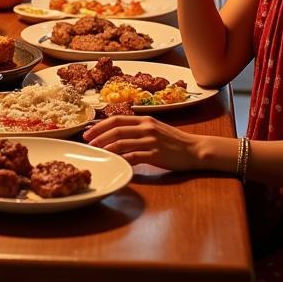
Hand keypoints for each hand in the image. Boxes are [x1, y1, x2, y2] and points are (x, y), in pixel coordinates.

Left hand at [83, 114, 203, 169]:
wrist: (195, 150)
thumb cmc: (175, 141)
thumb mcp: (156, 128)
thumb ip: (138, 128)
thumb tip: (118, 132)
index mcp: (145, 120)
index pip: (117, 119)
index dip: (100, 125)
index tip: (88, 132)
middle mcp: (146, 127)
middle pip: (115, 130)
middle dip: (98, 136)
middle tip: (87, 143)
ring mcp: (150, 141)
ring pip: (121, 142)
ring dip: (106, 148)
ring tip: (97, 152)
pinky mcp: (155, 154)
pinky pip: (133, 156)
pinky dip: (122, 159)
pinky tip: (114, 162)